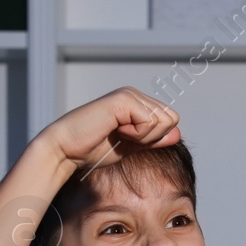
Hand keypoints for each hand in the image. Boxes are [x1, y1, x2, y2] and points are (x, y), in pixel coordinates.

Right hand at [39, 86, 180, 172]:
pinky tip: (116, 130)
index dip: (155, 138)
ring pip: (163, 120)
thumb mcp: (131, 146)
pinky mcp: (123, 100)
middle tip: (124, 138)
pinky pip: (150, 122)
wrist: (68, 150)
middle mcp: (135, 95)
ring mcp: (129, 95)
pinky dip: (136, 134)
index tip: (129, 140)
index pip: (170, 120)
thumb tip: (178, 133)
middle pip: (171, 119)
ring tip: (119, 133)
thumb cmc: (93, 149)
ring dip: (143, 136)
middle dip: (151, 137)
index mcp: (137, 103)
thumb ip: (154, 139)